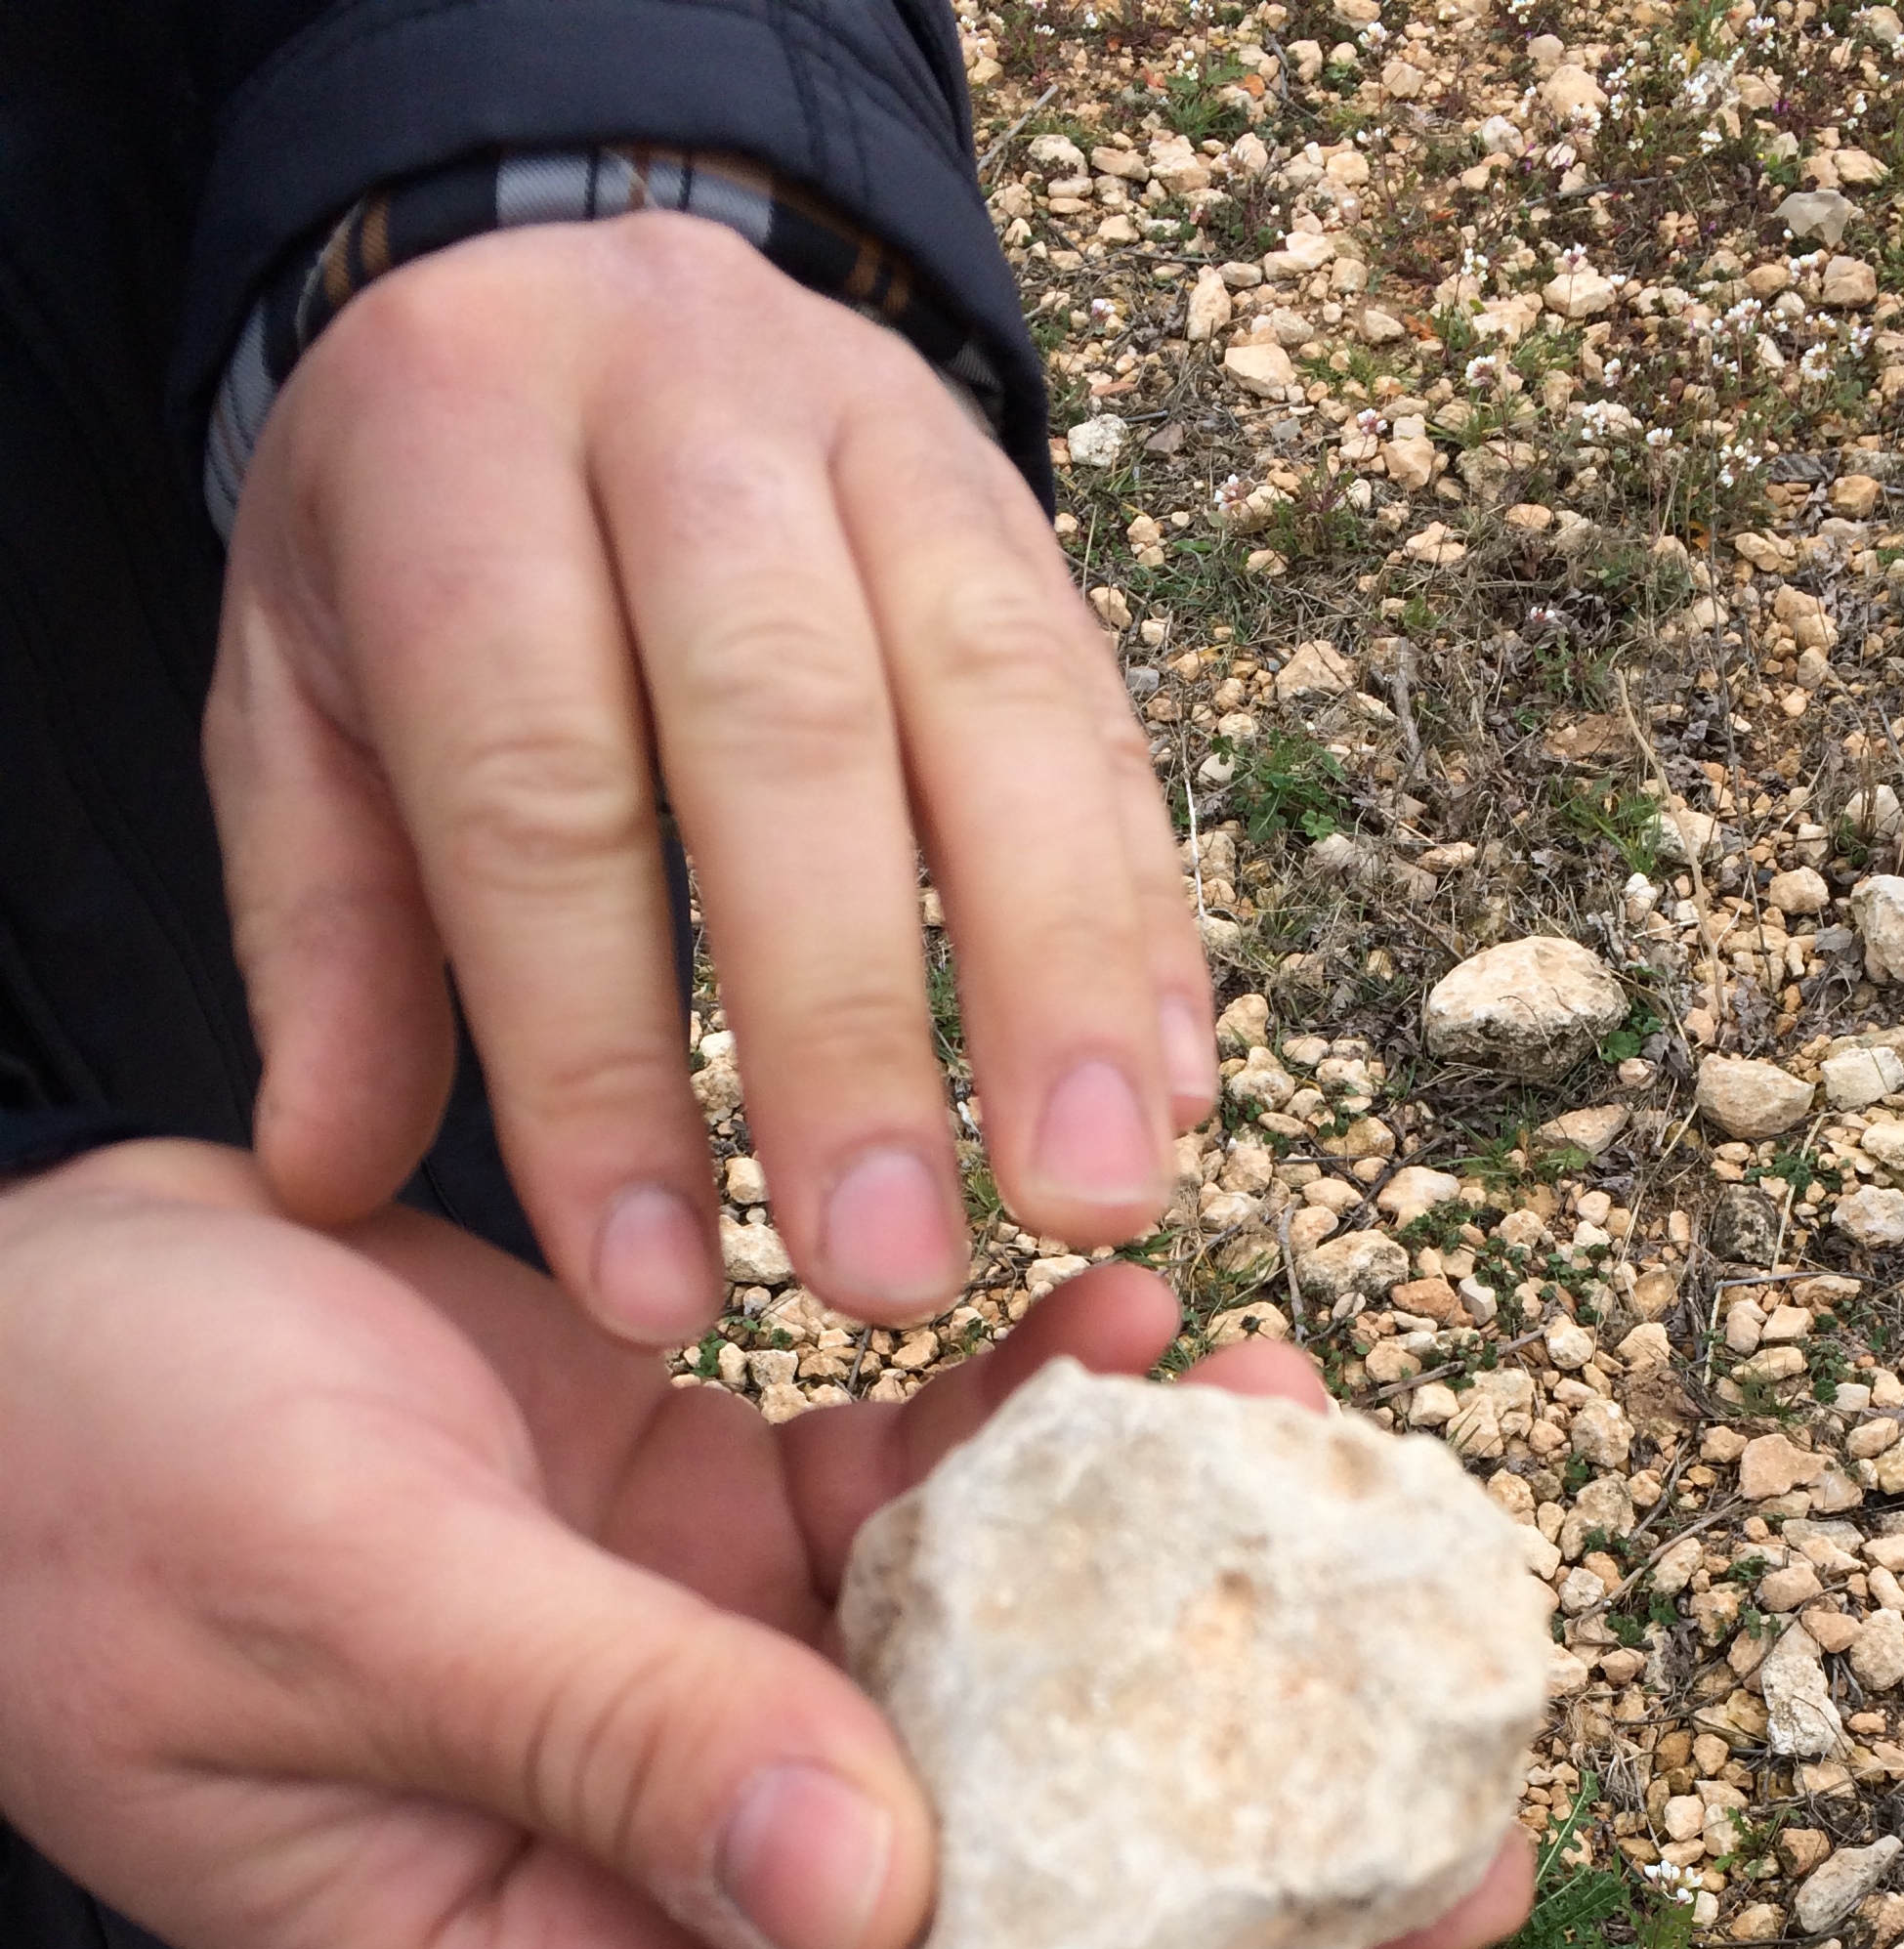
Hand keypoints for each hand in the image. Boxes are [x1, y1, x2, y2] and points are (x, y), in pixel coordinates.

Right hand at [0, 1147, 1527, 1948]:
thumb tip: (881, 1901)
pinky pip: (917, 1511)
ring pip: (992, 1718)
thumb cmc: (70, 1482)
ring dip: (1172, 1635)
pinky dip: (1034, 1434)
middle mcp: (653, 1866)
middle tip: (1470, 1839)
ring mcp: (696, 1697)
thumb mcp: (333, 1597)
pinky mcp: (704, 1533)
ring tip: (1347, 1518)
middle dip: (1235, 1912)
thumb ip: (598, 1736)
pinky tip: (1143, 1327)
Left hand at [204, 216, 1212, 1348]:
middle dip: (850, 1023)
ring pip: (998, 700)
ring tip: (1092, 1202)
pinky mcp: (1024, 510)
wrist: (564, 266)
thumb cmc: (421, 548)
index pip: (535, 780)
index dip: (596, 1054)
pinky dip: (1149, 916)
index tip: (650, 1294)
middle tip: (890, 1277)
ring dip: (1062, 976)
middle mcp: (688, 404)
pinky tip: (1173, 1095)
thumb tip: (329, 1182)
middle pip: (791, 725)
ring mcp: (886, 436)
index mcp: (459, 444)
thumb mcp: (296, 698)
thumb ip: (319, 929)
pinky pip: (1107, 715)